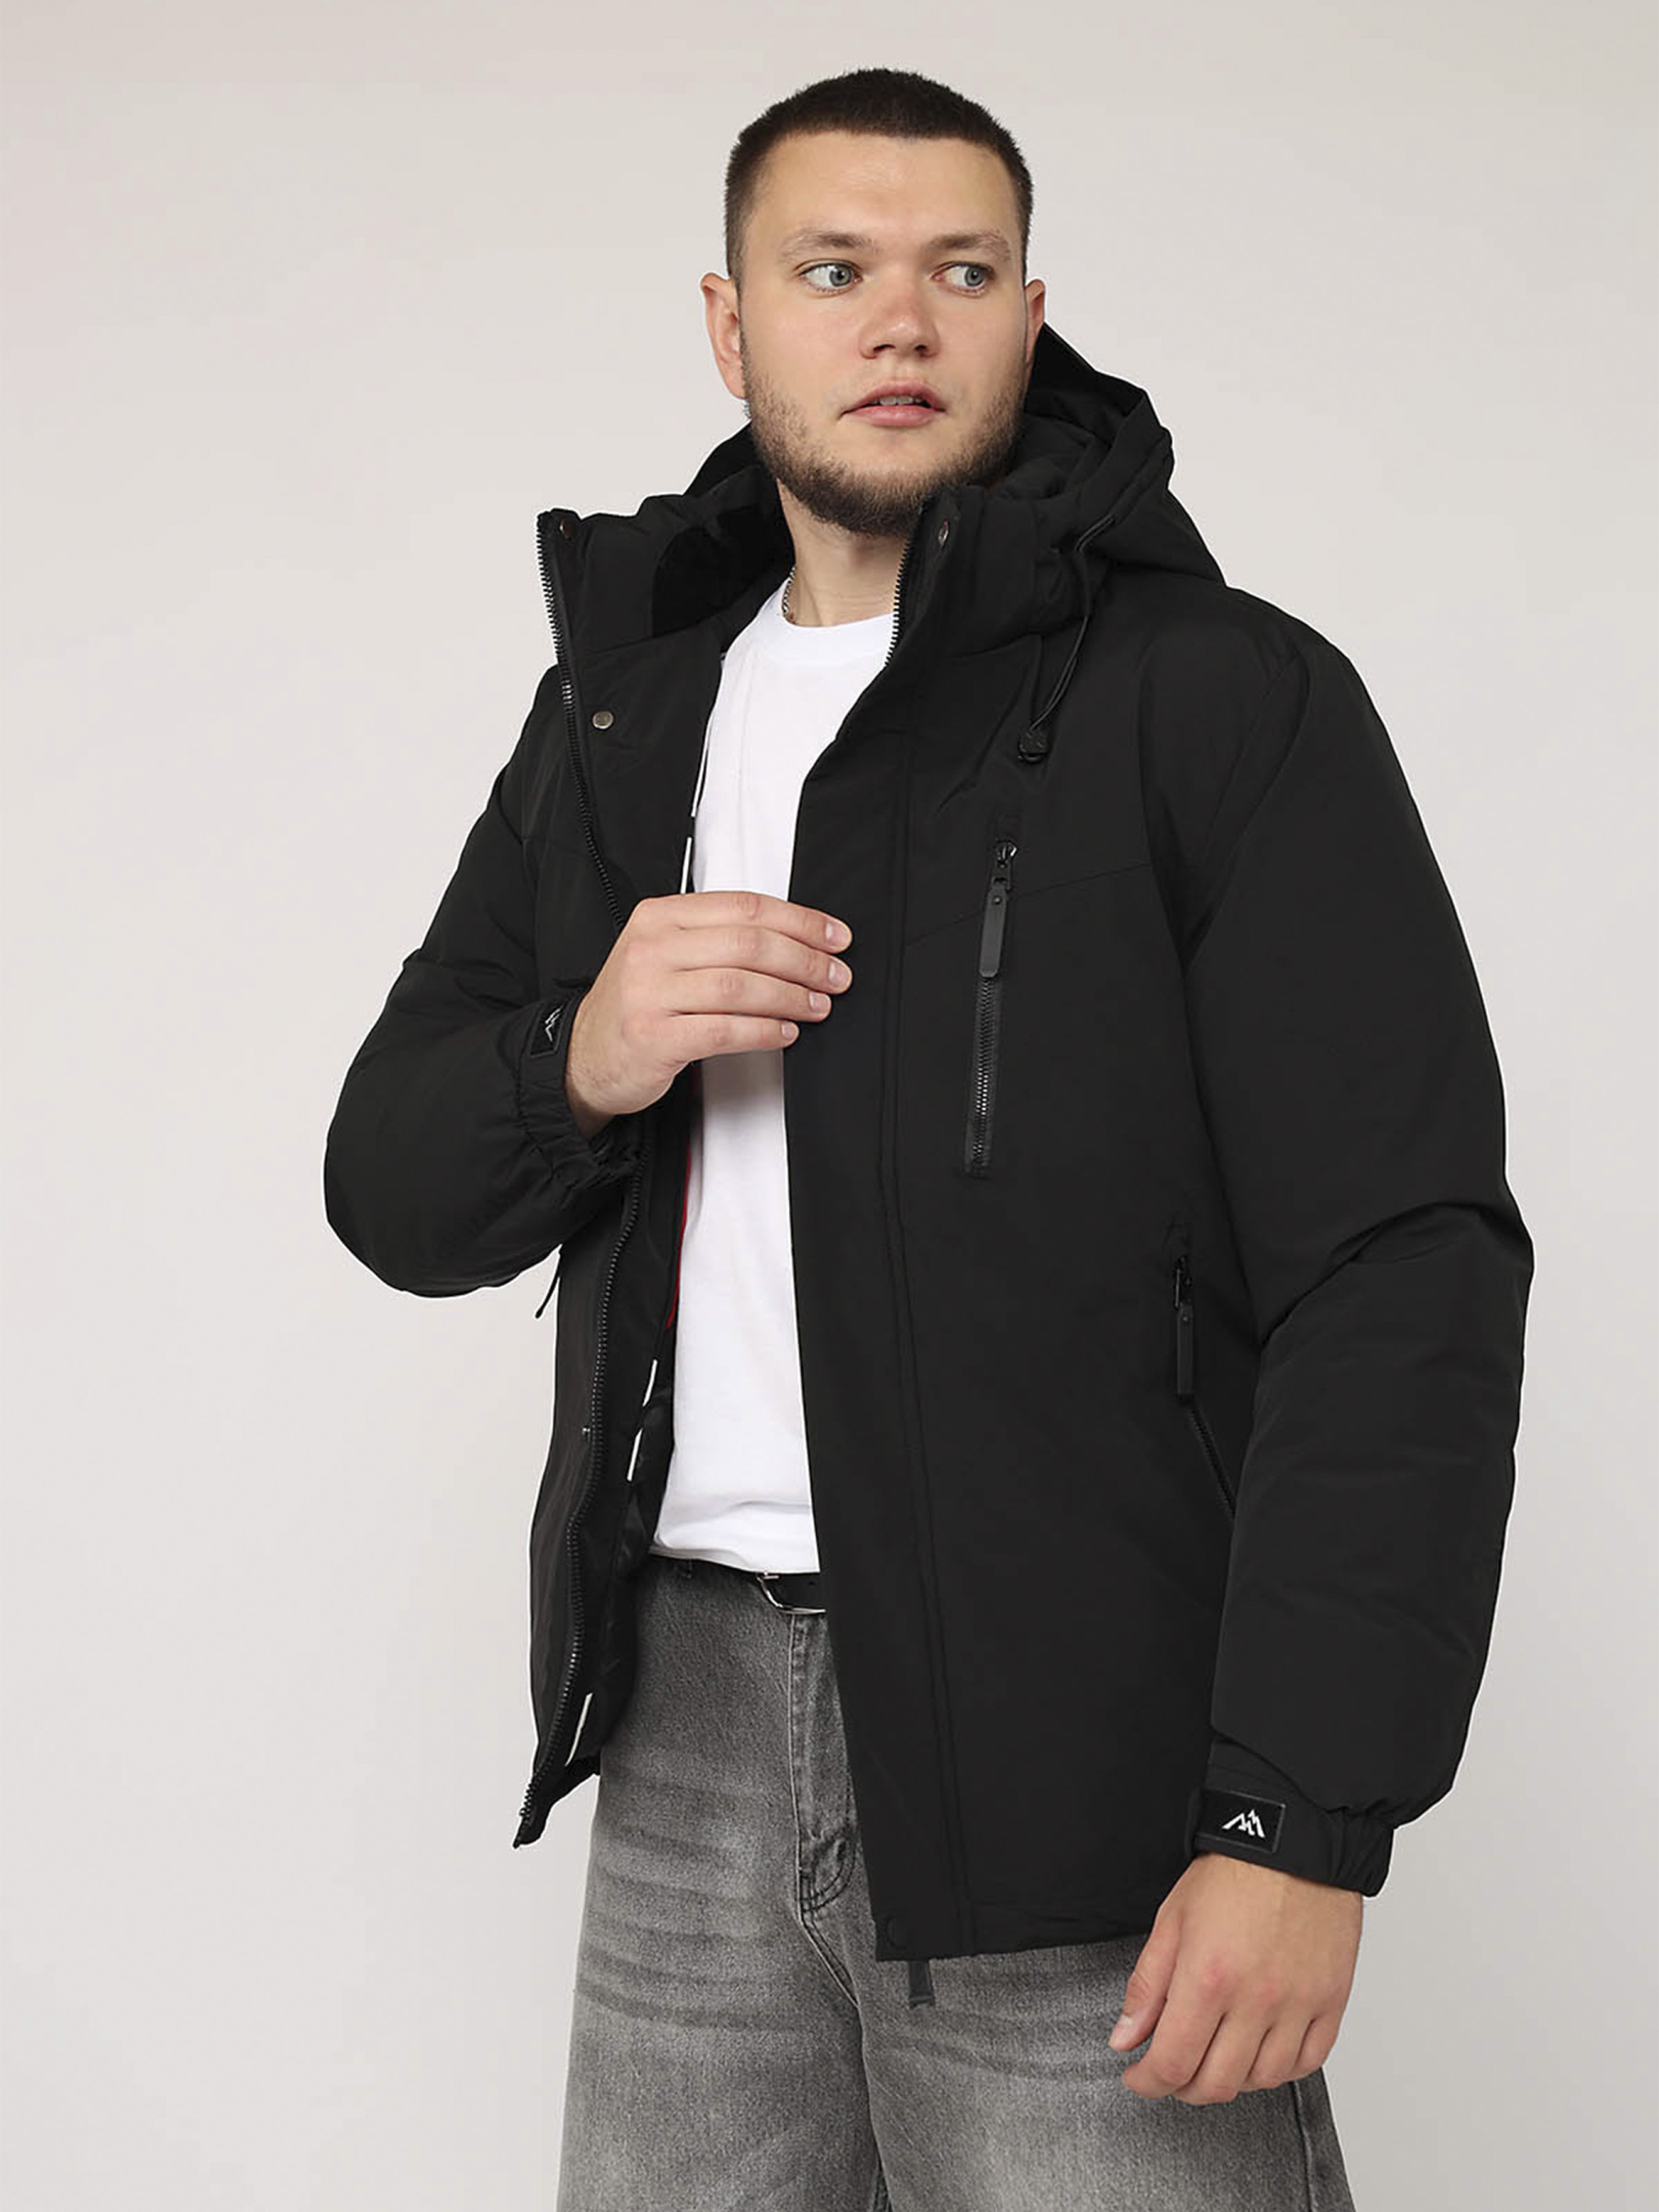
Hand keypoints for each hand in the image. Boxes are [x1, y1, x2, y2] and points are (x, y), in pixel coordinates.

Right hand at [564, 889, 854, 1137]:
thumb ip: (717, 939)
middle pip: (748, 943)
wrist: (583, 1056)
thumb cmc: (637, 1005)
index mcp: (659, 916)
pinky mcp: (653, 1036)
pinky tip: (785, 1033)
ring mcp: (649, 992)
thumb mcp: (665, 954)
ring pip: (740, 986)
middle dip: (805, 960)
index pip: (744, 907)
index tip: (834, 937)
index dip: (800, 920)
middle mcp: (651, 948)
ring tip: (817, 1006)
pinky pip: (725, 1029)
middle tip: (835, 977)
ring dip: (791, 997)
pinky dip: (764, 1031)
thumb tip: (798, 940)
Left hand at [1106, 1851, 1362, 2102]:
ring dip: (1232, 2080)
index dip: (1148, 2082)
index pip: (1172, 2063)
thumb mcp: (1171, 1922)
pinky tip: (1260, 2053)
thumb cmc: (1232, 1874)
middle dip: (1183, 2087)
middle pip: (1217, 2083)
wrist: (1292, 1844)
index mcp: (1208, 1979)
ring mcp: (1298, 2005)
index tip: (1139, 2077)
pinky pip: (1308, 2063)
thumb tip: (1125, 2038)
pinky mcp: (1331, 2002)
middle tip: (1172, 2070)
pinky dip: (1280, 2070)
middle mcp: (1256, 2000)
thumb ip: (1146, 1987)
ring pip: (1262, 2080)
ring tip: (1215, 2057)